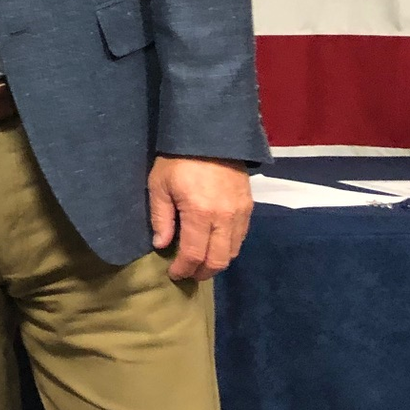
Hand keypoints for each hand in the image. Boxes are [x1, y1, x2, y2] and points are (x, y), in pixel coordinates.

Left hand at [148, 155, 252, 279]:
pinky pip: (241, 237)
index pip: (194, 254)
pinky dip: (229, 247)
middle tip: (189, 274)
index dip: (184, 269)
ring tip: (201, 263)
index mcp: (200, 213)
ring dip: (217, 262)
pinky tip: (215, 245)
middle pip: (219, 260)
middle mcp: (225, 218)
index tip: (174, 274)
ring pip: (233, 252)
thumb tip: (161, 245)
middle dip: (202, 272)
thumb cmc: (178, 159)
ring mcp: (240, 213)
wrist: (209, 134)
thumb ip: (161, 217)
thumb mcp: (159, 185)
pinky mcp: (249, 206)